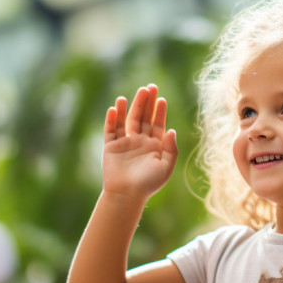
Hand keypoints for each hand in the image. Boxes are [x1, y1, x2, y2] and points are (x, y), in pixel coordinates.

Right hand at [102, 84, 178, 200]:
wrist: (127, 195)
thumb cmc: (148, 184)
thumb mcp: (166, 167)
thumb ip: (171, 149)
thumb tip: (171, 130)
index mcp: (154, 145)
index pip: (157, 123)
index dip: (159, 111)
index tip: (161, 99)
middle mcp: (140, 141)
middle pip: (143, 117)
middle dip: (146, 102)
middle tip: (149, 87)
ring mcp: (125, 143)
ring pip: (127, 120)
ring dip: (130, 107)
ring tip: (132, 94)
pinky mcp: (111, 147)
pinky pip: (111, 130)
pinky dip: (112, 119)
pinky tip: (115, 108)